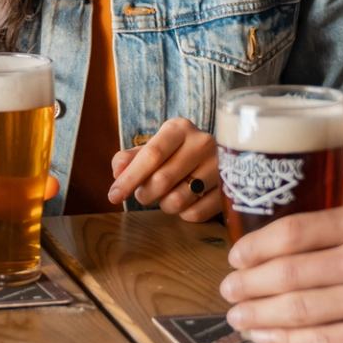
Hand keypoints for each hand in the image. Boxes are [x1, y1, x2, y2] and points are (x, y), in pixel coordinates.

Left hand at [107, 117, 224, 221]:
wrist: (215, 159)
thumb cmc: (174, 155)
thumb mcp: (152, 149)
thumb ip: (129, 159)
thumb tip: (117, 172)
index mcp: (180, 128)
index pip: (151, 155)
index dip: (129, 179)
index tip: (113, 196)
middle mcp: (202, 142)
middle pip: (162, 180)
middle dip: (145, 194)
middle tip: (143, 195)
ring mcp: (219, 166)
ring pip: (178, 200)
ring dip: (165, 205)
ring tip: (167, 196)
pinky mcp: (228, 189)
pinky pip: (195, 214)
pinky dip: (184, 214)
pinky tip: (186, 202)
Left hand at [217, 203, 342, 342]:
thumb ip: (336, 228)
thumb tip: (275, 245)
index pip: (293, 232)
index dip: (254, 248)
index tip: (234, 259)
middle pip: (288, 273)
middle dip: (248, 285)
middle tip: (227, 292)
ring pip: (299, 309)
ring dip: (260, 316)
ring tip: (238, 317)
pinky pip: (323, 341)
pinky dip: (288, 341)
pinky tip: (268, 339)